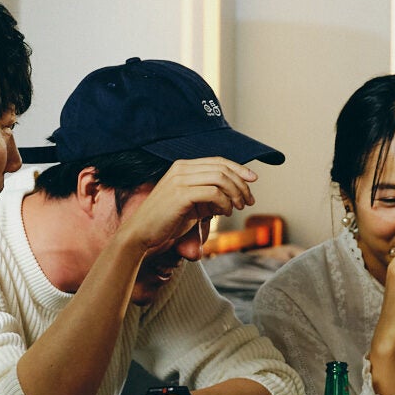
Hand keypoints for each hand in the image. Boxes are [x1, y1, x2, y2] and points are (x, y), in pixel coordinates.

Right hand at [116, 159, 256, 254]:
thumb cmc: (166, 221)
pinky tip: (225, 212)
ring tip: (238, 208)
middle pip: (222, 168)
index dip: (239, 168)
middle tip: (249, 200)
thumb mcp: (192, 205)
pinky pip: (213, 193)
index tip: (253, 180)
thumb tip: (234, 196)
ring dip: (235, 194)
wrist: (141, 233)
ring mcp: (179, 179)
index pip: (218, 161)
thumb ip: (210, 197)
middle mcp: (181, 168)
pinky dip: (224, 202)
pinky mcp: (180, 194)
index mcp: (183, 167)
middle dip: (241, 183)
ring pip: (220, 178)